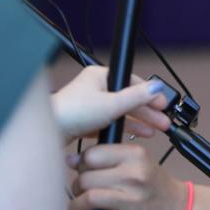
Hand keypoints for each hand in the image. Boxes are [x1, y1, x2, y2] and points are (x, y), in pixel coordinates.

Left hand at [51, 66, 171, 143]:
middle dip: (147, 111)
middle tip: (162, 121)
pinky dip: (123, 127)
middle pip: (128, 98)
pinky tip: (135, 133)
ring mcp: (90, 104)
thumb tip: (157, 86)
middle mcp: (95, 88)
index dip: (149, 95)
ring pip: (120, 112)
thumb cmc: (72, 112)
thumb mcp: (111, 104)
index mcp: (100, 76)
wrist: (47, 132)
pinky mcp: (86, 120)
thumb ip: (137, 96)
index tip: (163, 105)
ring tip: (153, 131)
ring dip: (138, 120)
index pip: (132, 82)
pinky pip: (111, 122)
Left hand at [66, 144, 186, 209]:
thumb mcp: (136, 160)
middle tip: (81, 191)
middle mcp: (135, 175)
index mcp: (136, 155)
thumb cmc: (152, 182)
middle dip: (77, 186)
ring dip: (76, 206)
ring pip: (87, 199)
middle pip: (86, 178)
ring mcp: (134, 200)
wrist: (177, 205)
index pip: (91, 155)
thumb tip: (70, 159)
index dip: (82, 163)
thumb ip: (106, 156)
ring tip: (79, 207)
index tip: (84, 170)